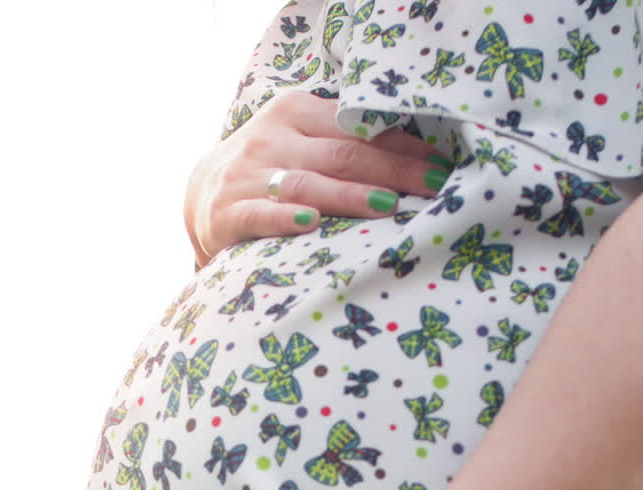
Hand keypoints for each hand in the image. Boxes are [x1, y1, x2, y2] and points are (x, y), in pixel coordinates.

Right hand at [184, 90, 453, 264]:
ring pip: (308, 184)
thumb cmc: (270, 169)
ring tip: (389, 206)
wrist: (201, 196)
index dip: (401, 145)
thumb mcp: (300, 142)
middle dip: (393, 170)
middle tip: (433, 187)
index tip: (441, 163)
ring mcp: (249, 175)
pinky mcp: (229, 212)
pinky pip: (260, 215)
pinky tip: (310, 223)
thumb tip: (415, 157)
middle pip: (342, 154)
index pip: (356, 127)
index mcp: (295, 112)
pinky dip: (284, 218)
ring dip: (350, 196)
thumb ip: (342, 143)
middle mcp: (272, 138)